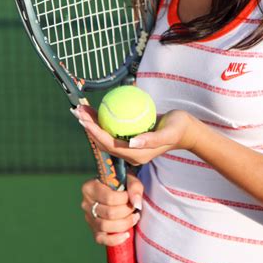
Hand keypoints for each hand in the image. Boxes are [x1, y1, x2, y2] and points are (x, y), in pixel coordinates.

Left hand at [72, 105, 196, 165]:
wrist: (185, 130)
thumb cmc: (178, 129)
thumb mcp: (168, 133)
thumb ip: (151, 140)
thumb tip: (133, 142)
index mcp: (136, 155)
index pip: (110, 144)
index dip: (95, 133)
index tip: (85, 120)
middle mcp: (130, 152)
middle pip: (103, 141)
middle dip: (88, 127)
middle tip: (77, 111)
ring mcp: (129, 145)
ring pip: (105, 135)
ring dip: (92, 122)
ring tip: (81, 108)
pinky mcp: (130, 138)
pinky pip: (112, 128)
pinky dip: (102, 119)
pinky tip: (96, 107)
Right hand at [81, 171, 143, 246]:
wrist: (118, 191)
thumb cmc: (122, 185)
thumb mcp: (130, 180)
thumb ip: (134, 188)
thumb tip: (136, 203)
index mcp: (90, 187)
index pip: (109, 198)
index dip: (125, 200)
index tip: (132, 197)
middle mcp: (86, 203)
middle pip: (109, 213)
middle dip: (126, 212)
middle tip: (134, 209)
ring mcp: (89, 217)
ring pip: (105, 226)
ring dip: (124, 224)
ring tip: (134, 218)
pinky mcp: (93, 229)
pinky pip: (101, 239)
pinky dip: (115, 239)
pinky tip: (126, 234)